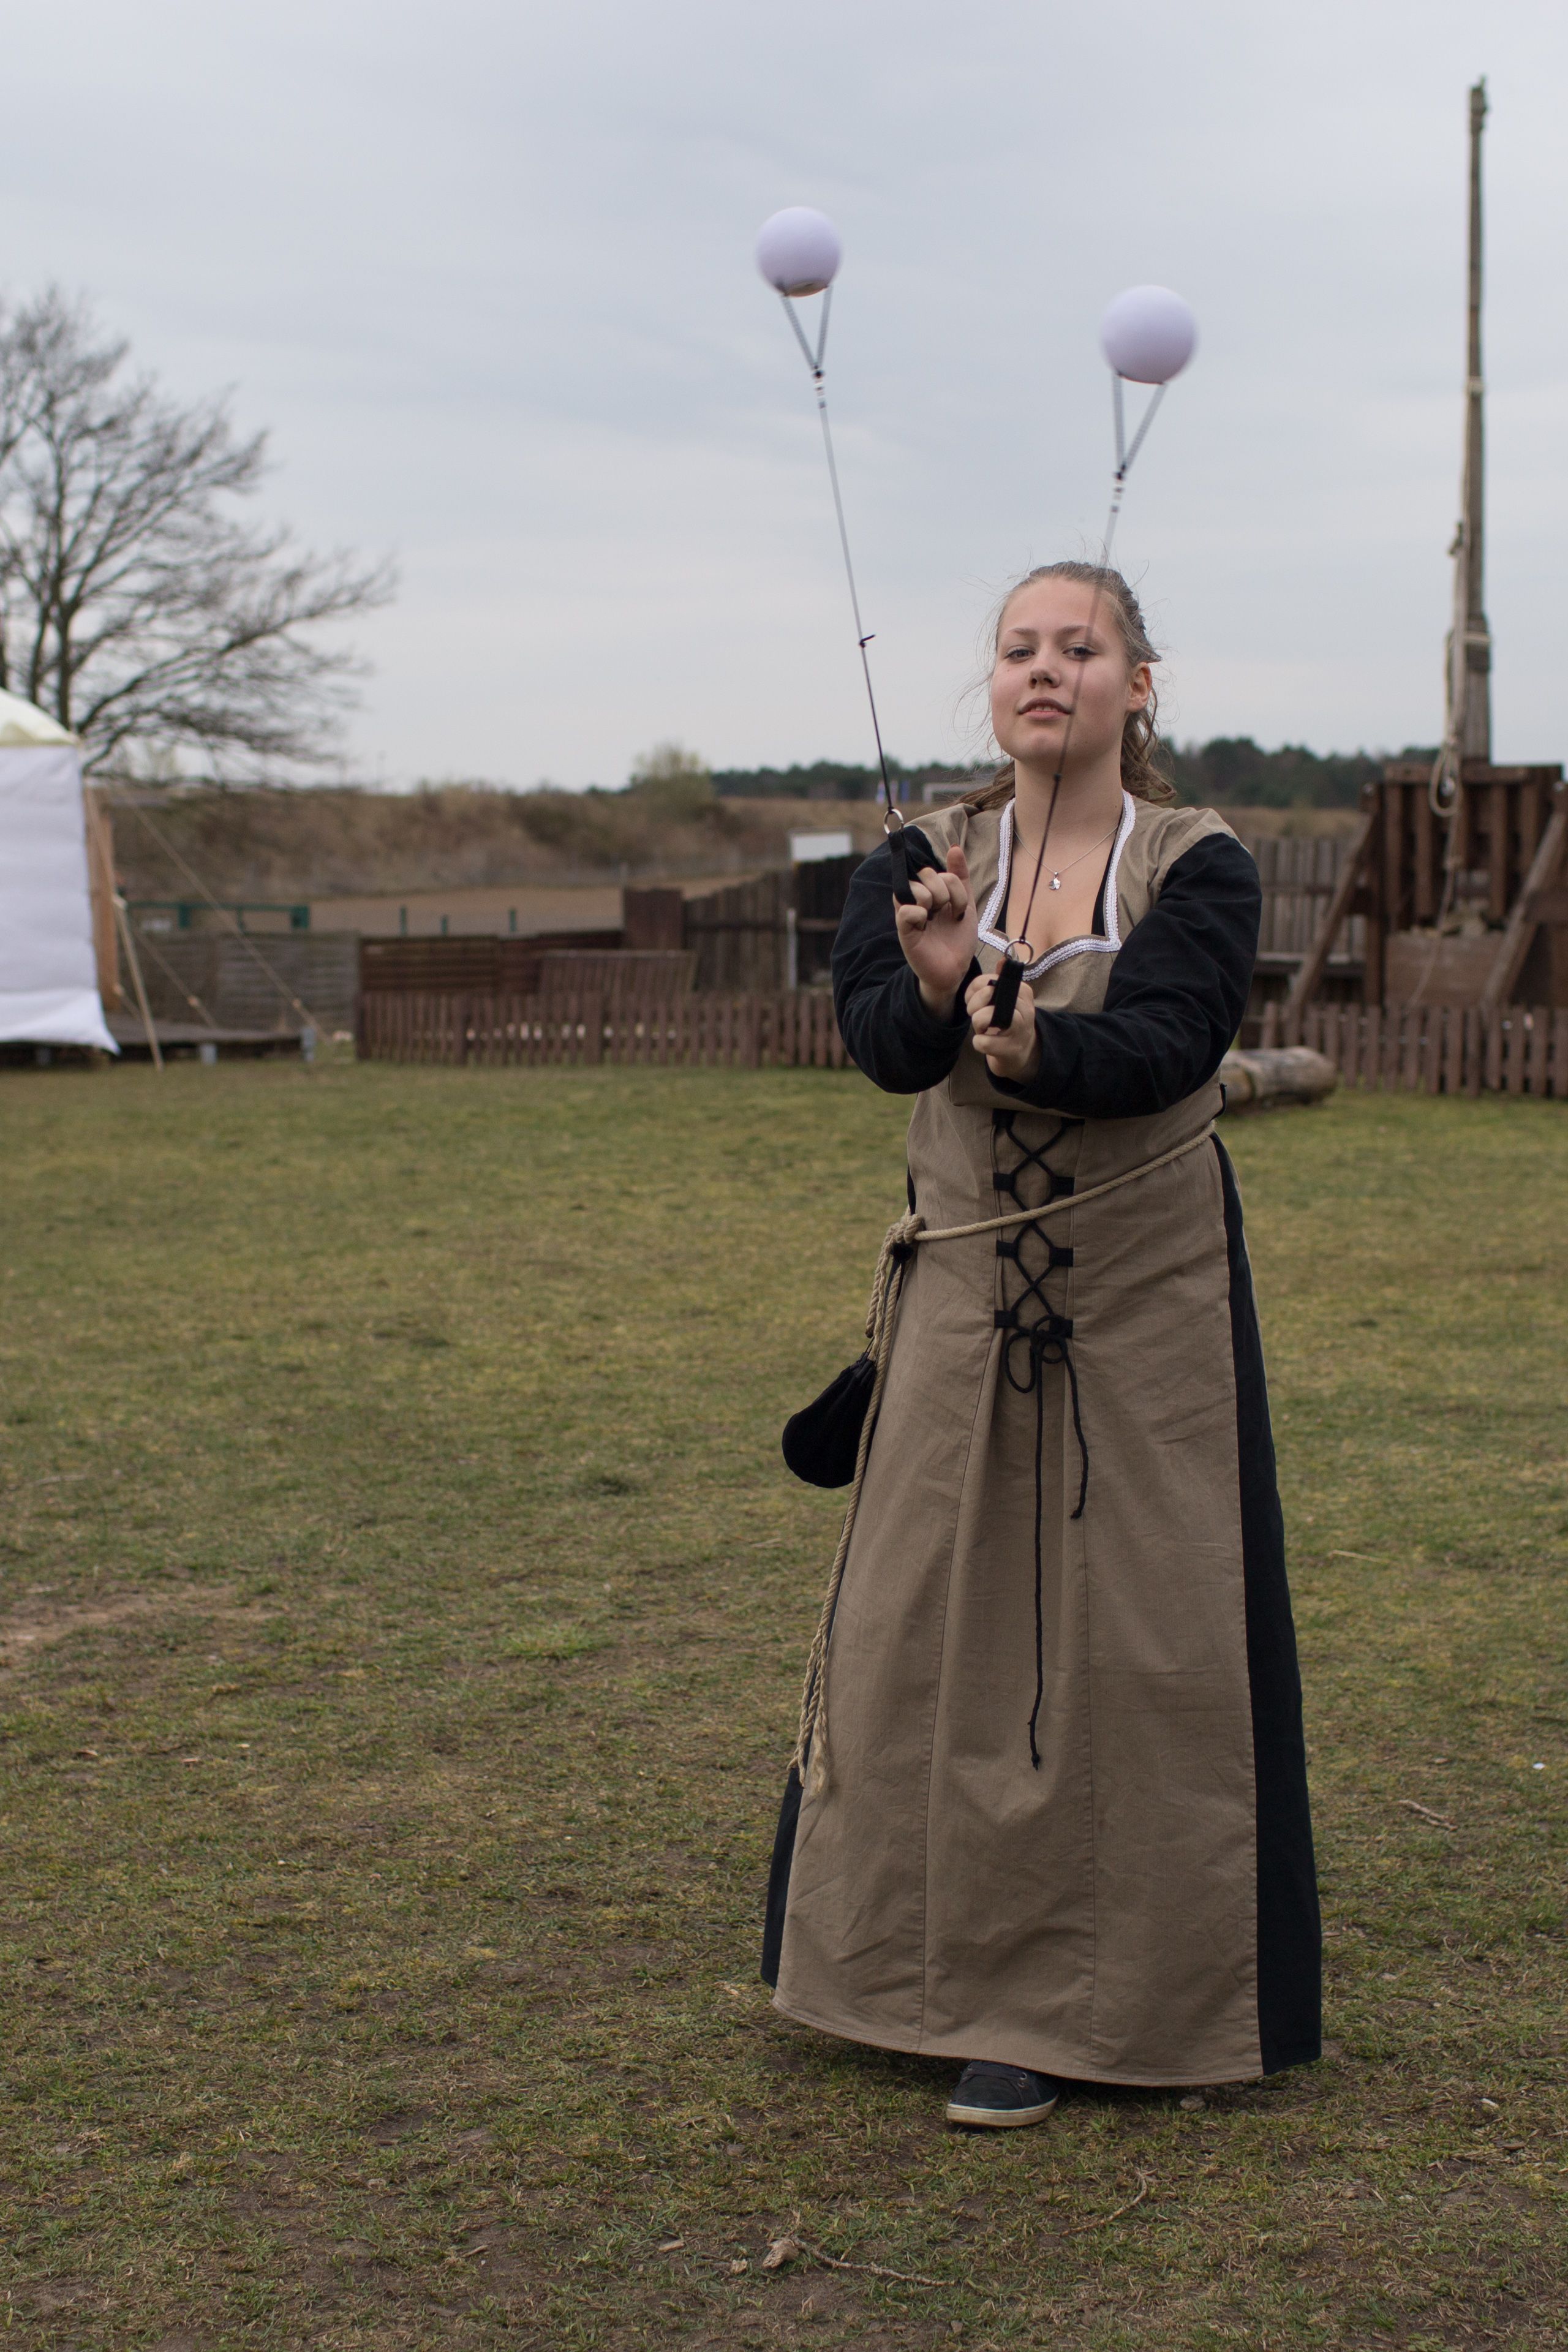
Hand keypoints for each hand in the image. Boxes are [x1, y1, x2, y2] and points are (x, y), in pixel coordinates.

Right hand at [895, 846, 978, 1016]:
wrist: (956, 969)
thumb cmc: (957, 938)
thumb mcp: (966, 904)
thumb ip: (960, 876)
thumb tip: (954, 848)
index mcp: (931, 893)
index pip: (937, 871)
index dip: (953, 886)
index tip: (959, 908)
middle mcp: (918, 901)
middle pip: (926, 874)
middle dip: (946, 892)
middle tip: (948, 913)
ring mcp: (910, 914)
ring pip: (915, 888)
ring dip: (934, 901)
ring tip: (937, 919)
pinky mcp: (905, 932)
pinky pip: (904, 910)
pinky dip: (918, 913)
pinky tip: (926, 924)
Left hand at [965, 967, 1040, 1083]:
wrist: (1022, 1052)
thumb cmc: (1010, 1021)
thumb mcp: (1009, 998)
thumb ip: (1002, 980)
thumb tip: (1003, 960)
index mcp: (1023, 992)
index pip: (989, 981)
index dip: (974, 991)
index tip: (975, 1001)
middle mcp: (1025, 1009)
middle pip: (986, 995)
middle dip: (974, 1007)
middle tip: (979, 1015)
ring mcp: (1020, 1030)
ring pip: (983, 1017)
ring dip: (977, 1024)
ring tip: (985, 1029)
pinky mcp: (1011, 1049)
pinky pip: (982, 1042)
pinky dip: (978, 1042)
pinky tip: (986, 1042)